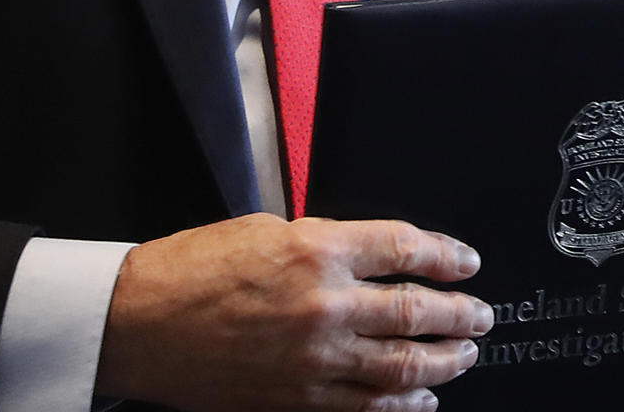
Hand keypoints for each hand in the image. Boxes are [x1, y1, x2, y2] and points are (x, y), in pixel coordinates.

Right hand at [94, 212, 492, 410]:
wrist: (142, 322)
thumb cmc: (194, 267)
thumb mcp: (266, 229)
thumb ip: (322, 244)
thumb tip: (369, 257)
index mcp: (316, 248)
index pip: (403, 249)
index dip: (445, 255)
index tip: (466, 261)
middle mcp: (323, 305)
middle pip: (413, 311)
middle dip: (458, 313)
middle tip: (481, 315)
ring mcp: (313, 360)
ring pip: (399, 365)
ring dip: (442, 361)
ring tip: (465, 354)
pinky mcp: (296, 400)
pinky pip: (364, 408)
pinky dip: (401, 406)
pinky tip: (420, 401)